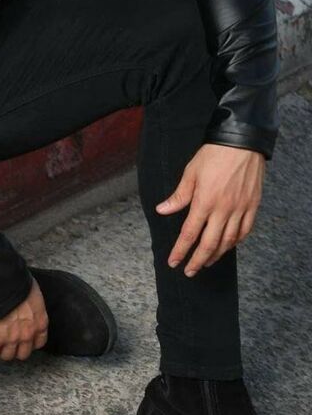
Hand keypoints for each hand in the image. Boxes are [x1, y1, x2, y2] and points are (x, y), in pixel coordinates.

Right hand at [0, 275, 48, 361]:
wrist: (2, 282)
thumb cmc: (17, 281)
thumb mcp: (31, 293)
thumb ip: (30, 304)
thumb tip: (23, 303)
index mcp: (40, 321)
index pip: (39, 342)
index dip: (30, 342)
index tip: (24, 339)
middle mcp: (28, 333)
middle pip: (23, 353)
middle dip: (15, 348)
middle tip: (7, 342)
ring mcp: (12, 338)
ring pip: (6, 356)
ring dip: (0, 350)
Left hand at [155, 143, 264, 276]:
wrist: (242, 143)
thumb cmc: (213, 155)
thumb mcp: (191, 173)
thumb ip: (178, 196)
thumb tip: (162, 211)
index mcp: (205, 202)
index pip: (189, 233)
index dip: (181, 250)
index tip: (173, 262)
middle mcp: (223, 210)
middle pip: (209, 244)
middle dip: (197, 260)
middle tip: (189, 272)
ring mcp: (240, 209)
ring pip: (228, 241)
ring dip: (216, 255)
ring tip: (206, 262)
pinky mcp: (252, 206)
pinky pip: (245, 231)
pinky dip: (235, 242)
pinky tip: (228, 246)